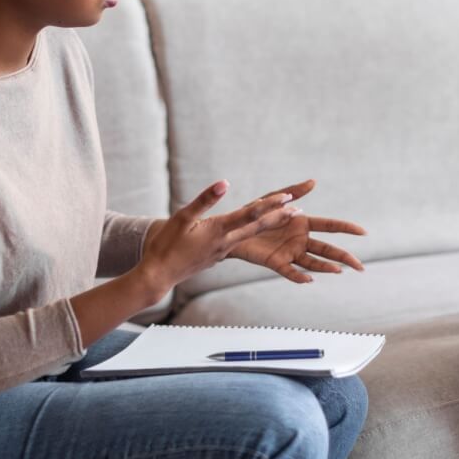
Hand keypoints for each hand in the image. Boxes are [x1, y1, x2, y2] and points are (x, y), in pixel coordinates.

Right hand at [136, 180, 303, 300]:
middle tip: (300, 210)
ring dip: (269, 225)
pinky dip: (252, 234)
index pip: (249, 215)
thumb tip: (225, 182)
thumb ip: (205, 200)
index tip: (288, 197)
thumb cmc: (166, 245)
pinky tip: (254, 230)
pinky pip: (240, 243)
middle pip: (257, 228)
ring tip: (285, 217)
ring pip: (251, 236)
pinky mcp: (218, 255)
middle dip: (279, 218)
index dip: (270, 205)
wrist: (158, 275)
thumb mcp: (182, 217)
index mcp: (218, 231)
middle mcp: (225, 243)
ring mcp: (223, 251)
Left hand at [229, 179, 366, 283]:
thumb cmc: (255, 212)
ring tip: (338, 271)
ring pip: (313, 262)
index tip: (363, 232)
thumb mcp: (274, 198)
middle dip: (344, 257)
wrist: (232, 228)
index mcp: (303, 224)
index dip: (346, 228)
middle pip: (327, 249)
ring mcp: (289, 252)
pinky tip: (309, 280)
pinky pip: (289, 271)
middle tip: (360, 266)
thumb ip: (294, 191)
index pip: (330, 226)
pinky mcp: (276, 262)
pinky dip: (299, 277)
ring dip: (325, 267)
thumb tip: (314, 181)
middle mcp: (300, 240)